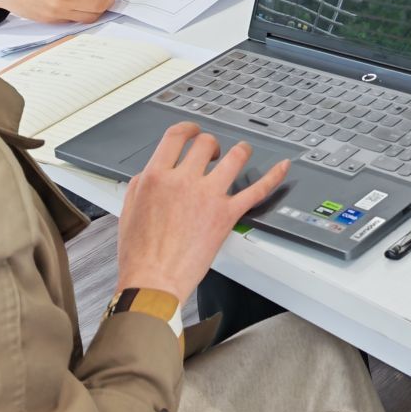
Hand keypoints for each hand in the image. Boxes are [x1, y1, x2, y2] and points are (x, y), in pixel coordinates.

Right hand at [115, 124, 289, 302]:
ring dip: (241, 151)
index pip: (176, 136)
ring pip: (235, 157)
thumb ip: (142, 184)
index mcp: (156, 177)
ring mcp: (208, 196)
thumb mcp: (128, 210)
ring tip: (242, 152)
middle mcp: (183, 181)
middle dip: (211, 145)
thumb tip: (153, 171)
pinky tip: (282, 167)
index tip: (194, 131)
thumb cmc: (139, 254)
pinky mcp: (227, 215)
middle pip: (206, 144)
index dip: (188, 129)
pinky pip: (257, 190)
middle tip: (213, 154)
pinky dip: (274, 176)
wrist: (152, 282)